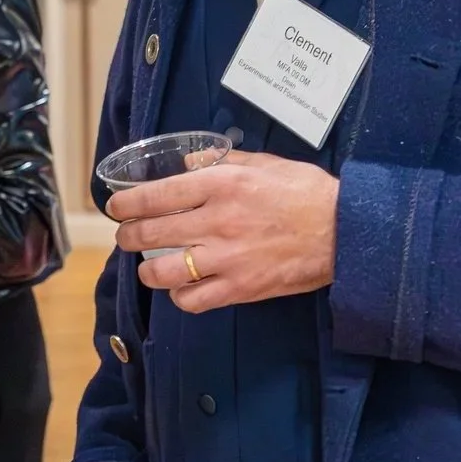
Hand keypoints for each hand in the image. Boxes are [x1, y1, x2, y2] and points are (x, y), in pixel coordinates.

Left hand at [108, 152, 337, 313]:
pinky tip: (182, 287)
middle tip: (125, 236)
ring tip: (148, 266)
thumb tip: (187, 162)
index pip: (156, 195)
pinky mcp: (240, 288)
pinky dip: (180, 296)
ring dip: (148, 270)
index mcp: (222, 184)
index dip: (127, 203)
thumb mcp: (262, 163)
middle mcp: (217, 221)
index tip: (116, 206)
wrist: (344, 232)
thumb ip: (220, 161)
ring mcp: (227, 258)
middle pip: (152, 233)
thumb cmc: (305, 192)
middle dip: (128, 236)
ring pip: (164, 271)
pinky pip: (193, 300)